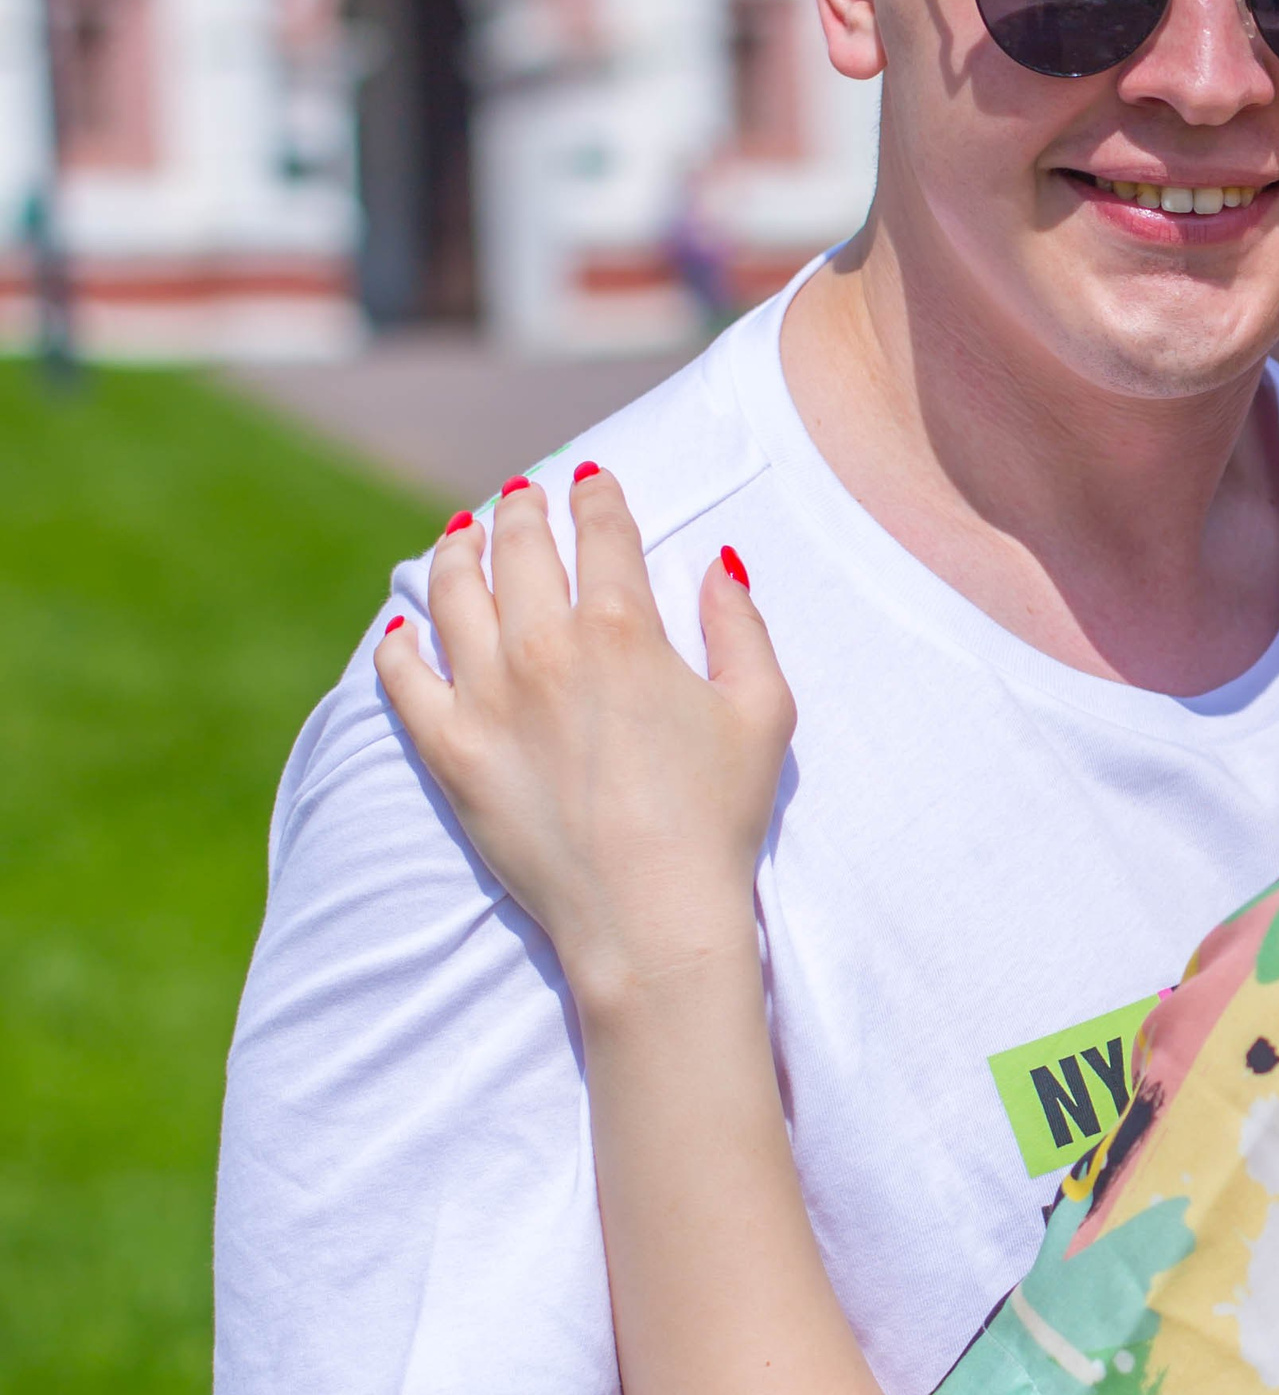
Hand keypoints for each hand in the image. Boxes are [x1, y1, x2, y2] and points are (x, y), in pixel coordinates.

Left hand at [375, 469, 795, 1007]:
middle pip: (518, 548)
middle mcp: (543, 647)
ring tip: (461, 533)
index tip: (592, 479)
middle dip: (522, 509)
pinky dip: (400, 642)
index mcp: (622, 627)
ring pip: (453, 594)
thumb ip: (740, 625)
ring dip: (457, 551)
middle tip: (523, 495)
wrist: (649, 914)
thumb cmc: (718, 815)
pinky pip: (403, 677)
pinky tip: (405, 627)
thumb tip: (717, 562)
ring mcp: (486, 697)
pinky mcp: (448, 750)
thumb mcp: (763, 710)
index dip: (597, 497)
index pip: (602, 533)